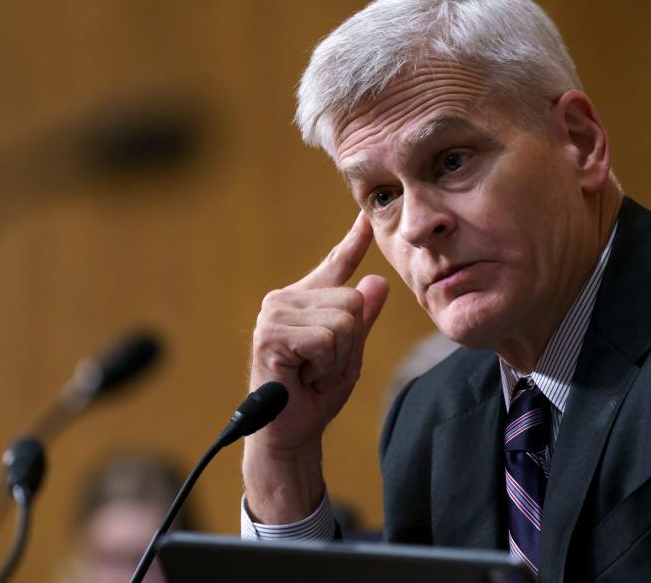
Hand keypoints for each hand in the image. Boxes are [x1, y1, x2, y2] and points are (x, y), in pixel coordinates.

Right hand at [242, 212, 388, 522]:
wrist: (291, 432)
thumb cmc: (315, 393)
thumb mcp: (350, 353)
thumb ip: (363, 319)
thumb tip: (378, 282)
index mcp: (305, 300)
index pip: (336, 264)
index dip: (354, 240)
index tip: (366, 217)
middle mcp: (285, 300)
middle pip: (353, 300)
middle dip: (350, 342)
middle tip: (323, 366)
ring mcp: (275, 315)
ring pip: (344, 320)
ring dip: (337, 357)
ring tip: (312, 371)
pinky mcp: (271, 335)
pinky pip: (327, 338)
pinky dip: (325, 365)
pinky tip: (303, 376)